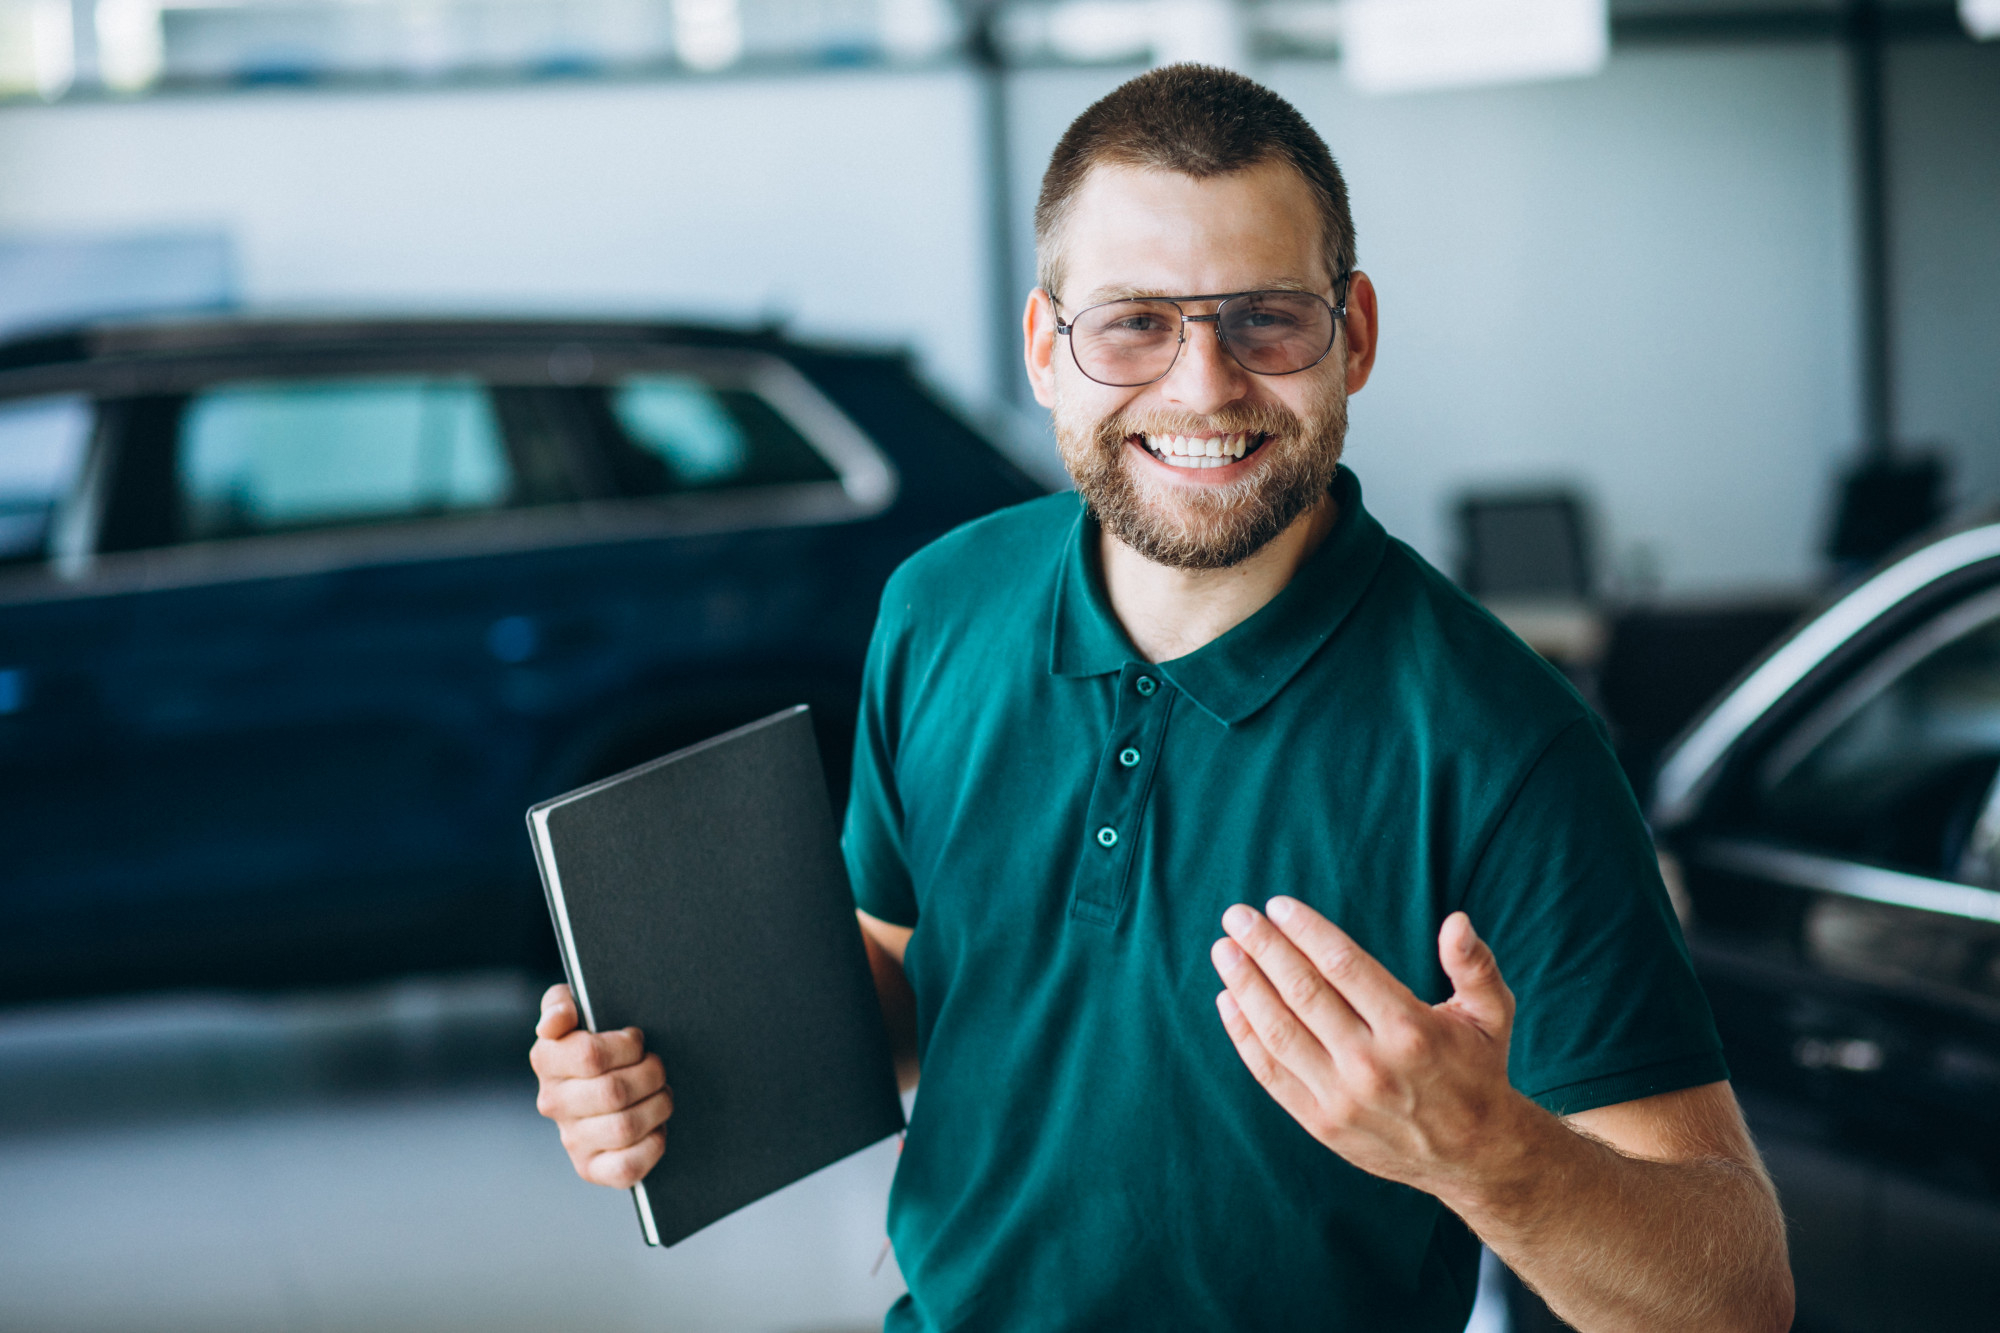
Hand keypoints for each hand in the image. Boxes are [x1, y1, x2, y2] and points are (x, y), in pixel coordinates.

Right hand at [530, 984, 672, 1188]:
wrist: (603, 1083)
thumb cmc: (595, 1040)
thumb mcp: (574, 1009)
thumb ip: (560, 1004)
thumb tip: (554, 1023)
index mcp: (546, 1060)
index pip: (590, 1055)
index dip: (627, 1046)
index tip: (636, 1041)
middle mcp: (553, 1103)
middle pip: (614, 1092)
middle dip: (650, 1074)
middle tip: (656, 1067)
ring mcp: (571, 1139)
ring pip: (625, 1128)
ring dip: (657, 1105)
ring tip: (660, 1093)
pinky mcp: (591, 1169)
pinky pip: (627, 1166)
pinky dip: (652, 1144)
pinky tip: (655, 1126)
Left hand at [1210, 898, 1528, 1200]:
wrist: (1475, 1157)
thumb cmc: (1478, 1070)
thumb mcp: (1491, 1014)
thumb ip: (1475, 964)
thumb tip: (1456, 921)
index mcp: (1411, 1030)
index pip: (1343, 966)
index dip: (1306, 931)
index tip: (1277, 905)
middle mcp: (1371, 1065)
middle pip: (1302, 992)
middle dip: (1263, 948)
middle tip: (1236, 916)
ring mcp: (1342, 1098)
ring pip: (1278, 1031)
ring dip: (1244, 986)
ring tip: (1224, 951)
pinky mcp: (1322, 1123)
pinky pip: (1270, 1072)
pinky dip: (1243, 1035)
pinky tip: (1228, 1001)